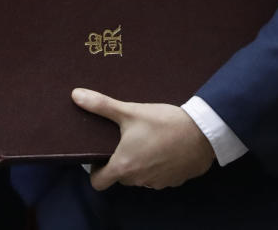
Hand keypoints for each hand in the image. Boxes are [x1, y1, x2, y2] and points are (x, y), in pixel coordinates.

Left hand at [72, 87, 215, 190]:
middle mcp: (139, 180)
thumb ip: (101, 105)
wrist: (202, 131)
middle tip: (126, 140)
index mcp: (124, 166)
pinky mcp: (175, 181)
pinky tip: (165, 147)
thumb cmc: (163, 122)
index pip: (99, 183)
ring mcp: (158, 182)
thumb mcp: (130, 111)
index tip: (101, 156)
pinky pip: (160, 176)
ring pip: (141, 177)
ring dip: (141, 164)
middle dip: (121, 161)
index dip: (96, 171)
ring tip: (147, 141)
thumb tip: (75, 95)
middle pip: (121, 177)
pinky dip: (159, 166)